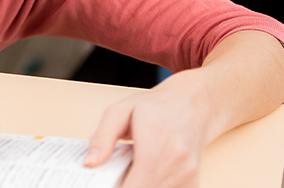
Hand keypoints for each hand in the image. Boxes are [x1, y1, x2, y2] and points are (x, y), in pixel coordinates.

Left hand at [84, 72, 215, 187]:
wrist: (193, 104)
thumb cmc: (156, 107)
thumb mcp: (120, 110)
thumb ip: (102, 137)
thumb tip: (90, 163)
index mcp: (155, 139)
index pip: (136, 184)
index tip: (108, 185)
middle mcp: (176, 159)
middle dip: (125, 186)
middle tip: (117, 174)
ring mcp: (187, 173)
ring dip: (139, 186)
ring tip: (134, 169)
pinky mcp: (193, 182)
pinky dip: (153, 186)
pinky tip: (148, 174)